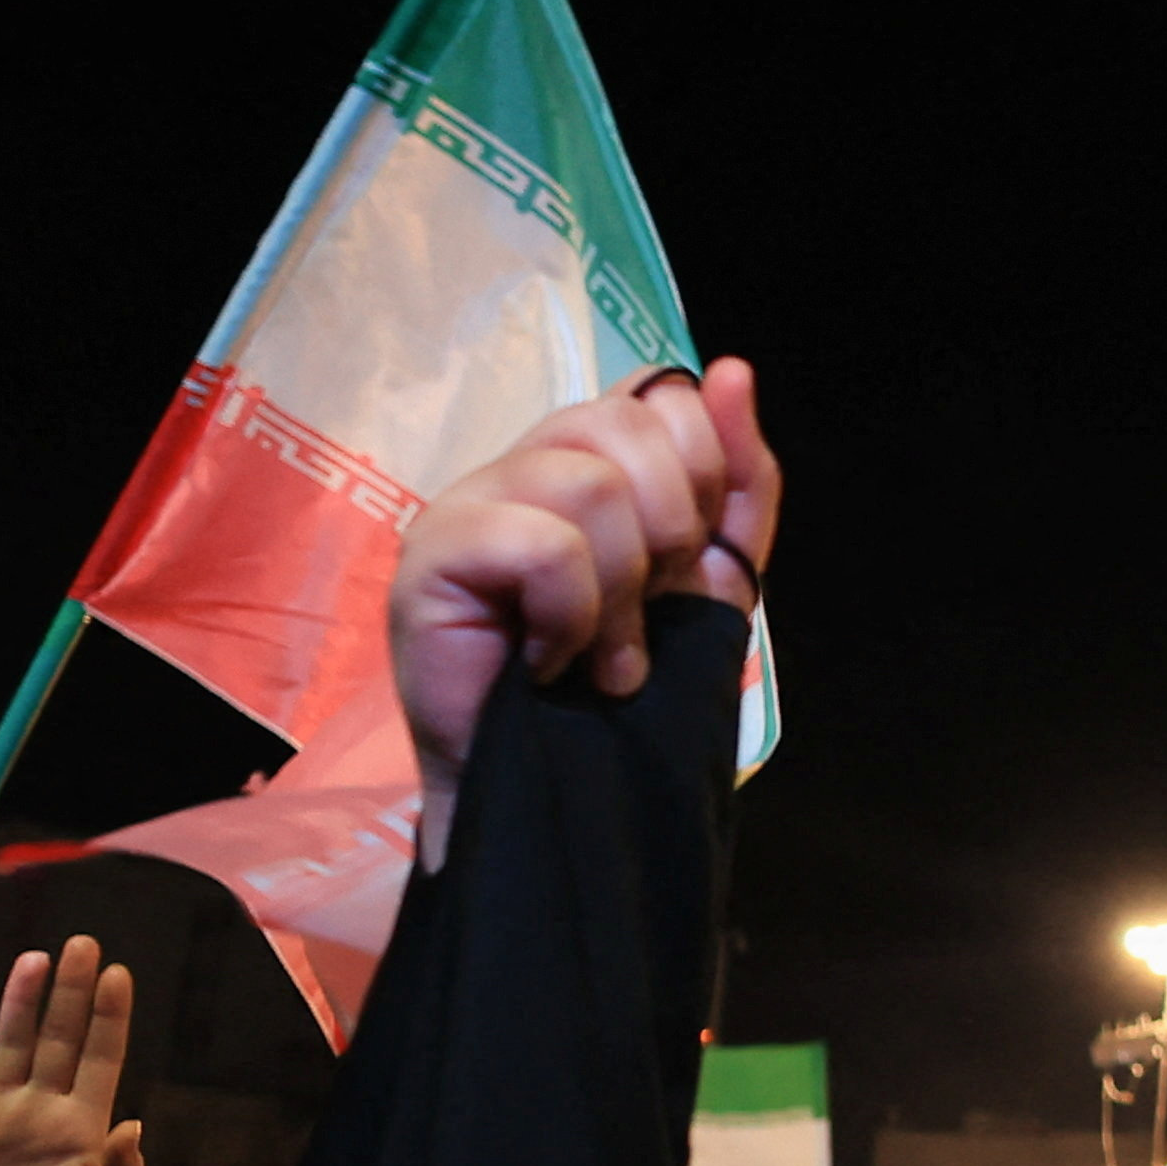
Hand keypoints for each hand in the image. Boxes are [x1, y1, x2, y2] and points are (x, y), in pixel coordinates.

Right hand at [0, 939, 142, 1165]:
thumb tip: (134, 1128)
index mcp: (82, 1127)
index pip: (100, 1058)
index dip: (108, 1018)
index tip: (119, 975)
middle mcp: (42, 1108)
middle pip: (59, 1038)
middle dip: (70, 992)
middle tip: (82, 943)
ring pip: (11, 1044)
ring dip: (21, 1003)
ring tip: (34, 959)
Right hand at [387, 361, 777, 870]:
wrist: (549, 794)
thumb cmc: (611, 690)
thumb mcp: (704, 582)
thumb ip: (734, 482)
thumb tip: (732, 370)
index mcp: (586, 457)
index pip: (661, 397)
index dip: (703, 475)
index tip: (688, 562)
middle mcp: (522, 462)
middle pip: (627, 423)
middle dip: (670, 533)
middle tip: (644, 614)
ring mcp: (468, 502)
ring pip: (588, 482)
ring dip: (619, 591)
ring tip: (601, 657)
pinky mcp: (432, 555)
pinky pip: (540, 544)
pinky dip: (569, 613)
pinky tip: (549, 661)